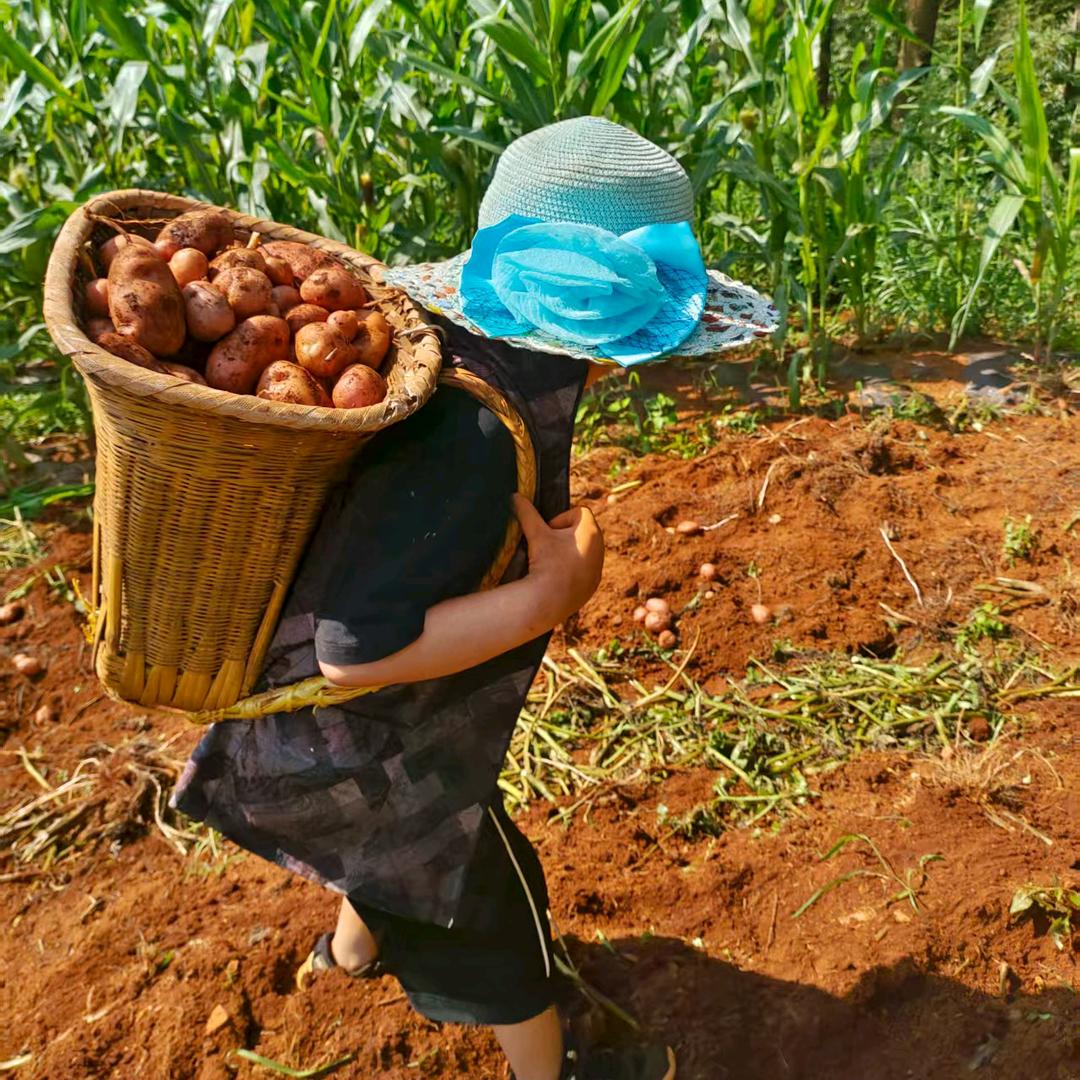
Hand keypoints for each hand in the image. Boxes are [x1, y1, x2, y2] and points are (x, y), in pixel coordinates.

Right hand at [512, 494, 604, 622]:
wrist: (550, 600)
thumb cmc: (546, 562)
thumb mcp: (536, 534)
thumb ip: (527, 513)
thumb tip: (514, 496)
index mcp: (591, 531)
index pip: (579, 512)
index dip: (561, 519)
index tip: (549, 532)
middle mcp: (600, 548)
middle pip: (582, 531)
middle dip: (565, 535)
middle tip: (549, 547)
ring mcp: (598, 567)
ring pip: (584, 551)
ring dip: (568, 552)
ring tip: (551, 562)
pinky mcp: (593, 584)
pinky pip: (584, 570)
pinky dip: (571, 570)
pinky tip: (557, 577)